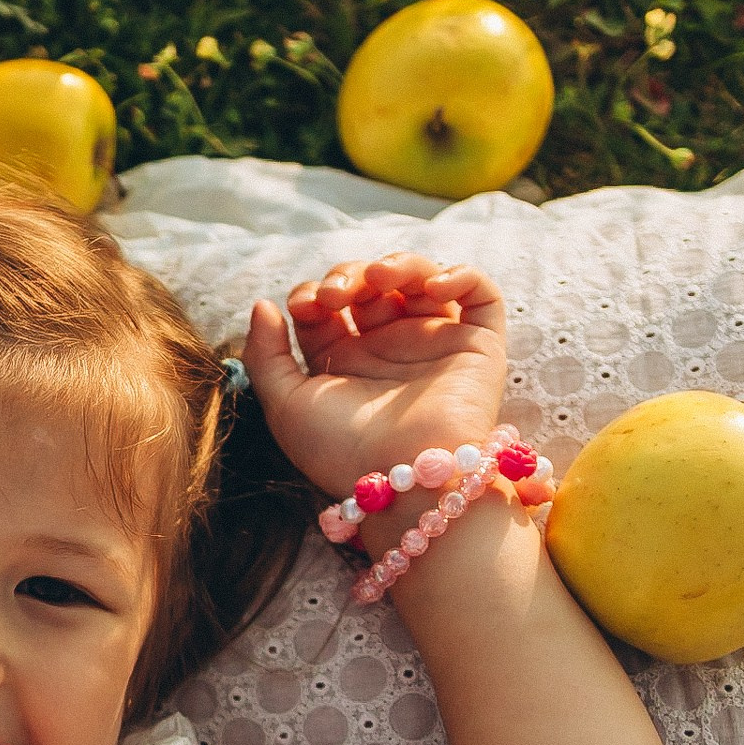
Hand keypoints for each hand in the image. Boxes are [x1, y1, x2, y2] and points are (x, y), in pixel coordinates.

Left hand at [241, 254, 508, 497]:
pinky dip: (461, 275)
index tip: (305, 306)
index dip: (312, 293)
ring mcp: (434, 345)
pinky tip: (433, 285)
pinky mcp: (478, 347)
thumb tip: (263, 306)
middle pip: (370, 286)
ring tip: (379, 278)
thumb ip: (266, 355)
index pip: (327, 306)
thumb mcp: (285, 405)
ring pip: (422, 280)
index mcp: (344, 363)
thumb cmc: (341, 452)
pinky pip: (481, 296)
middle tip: (337, 296)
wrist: (404, 480)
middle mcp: (389, 351)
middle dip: (348, 276)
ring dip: (399, 264)